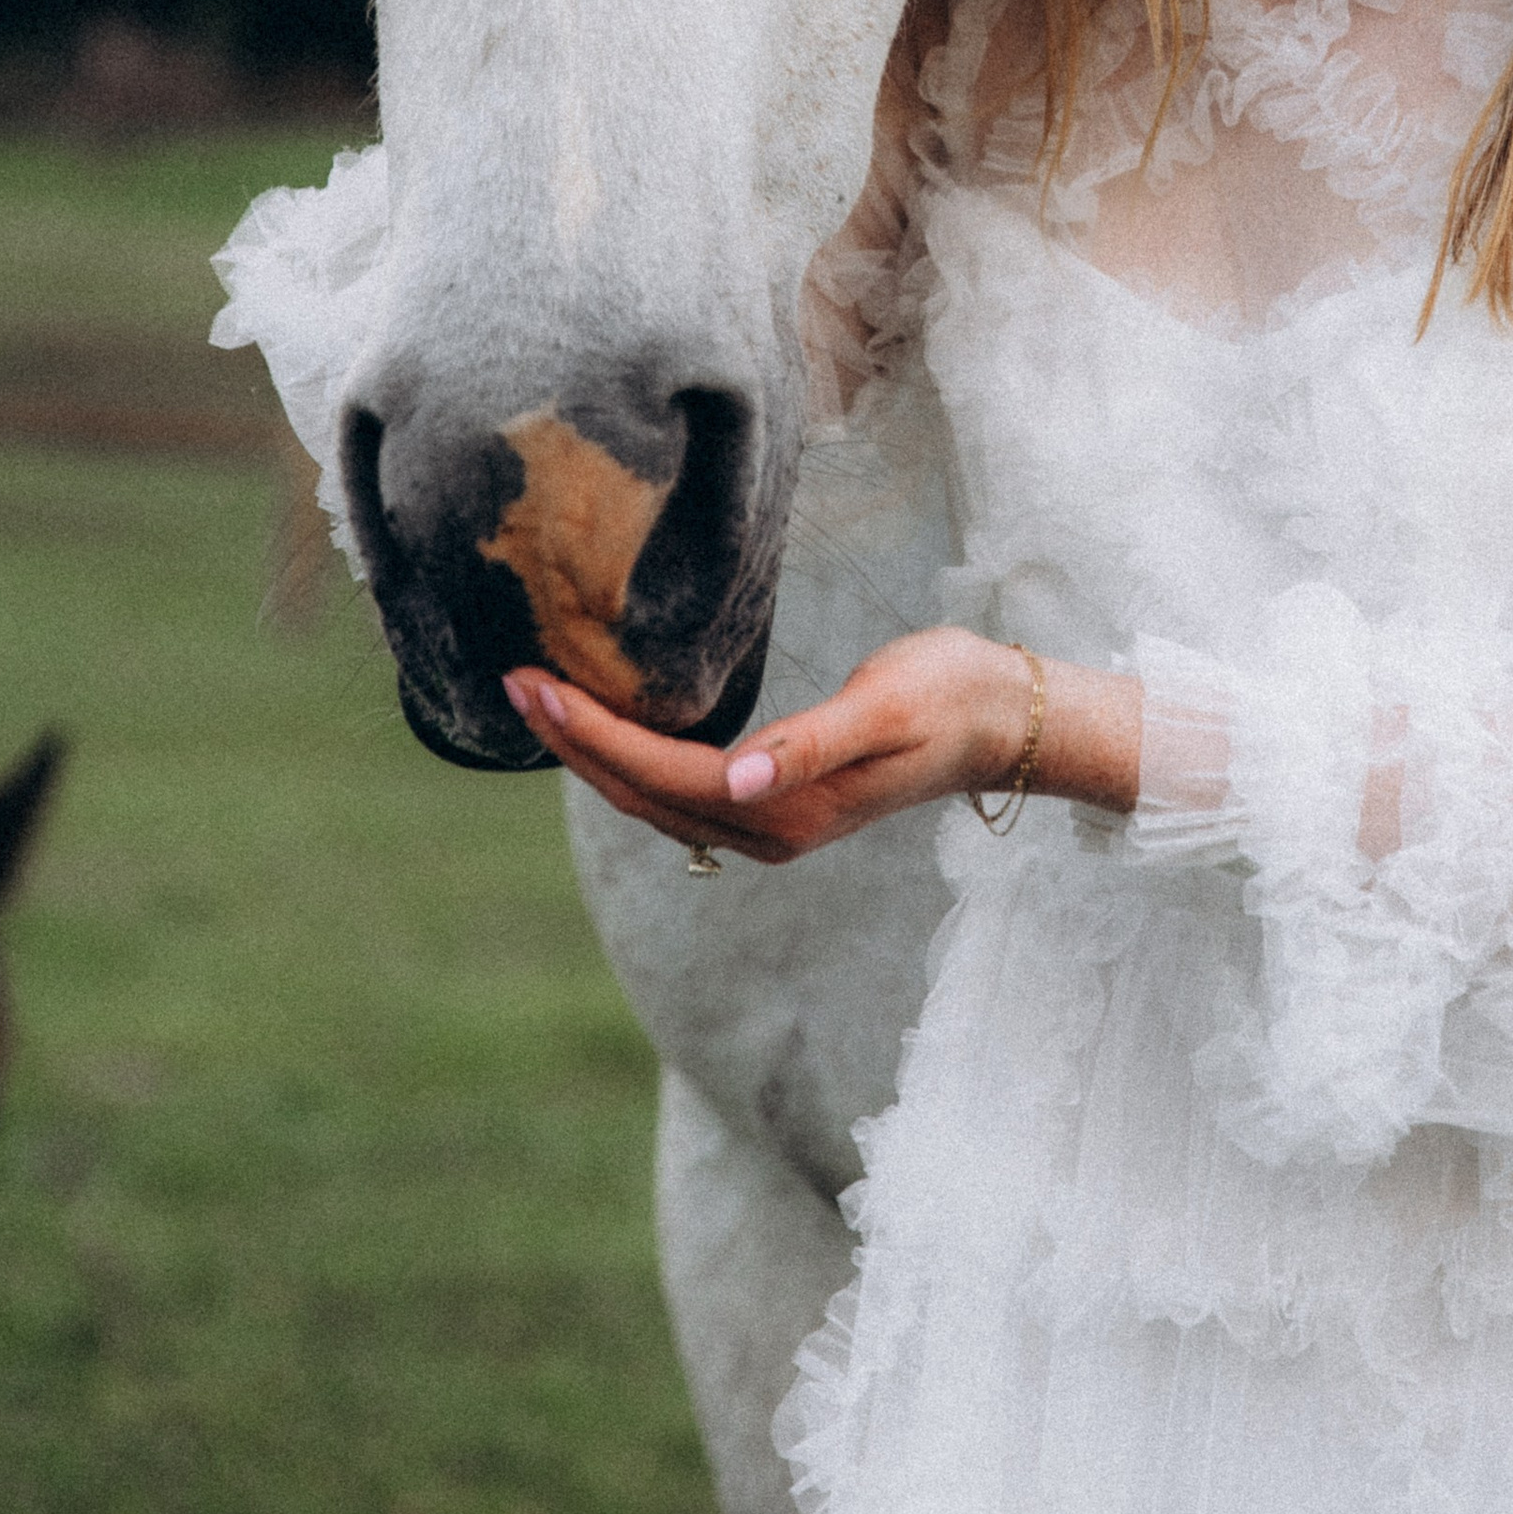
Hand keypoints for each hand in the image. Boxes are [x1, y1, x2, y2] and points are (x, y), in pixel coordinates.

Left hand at [506, 627, 1139, 861]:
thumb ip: (811, 745)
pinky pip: (680, 789)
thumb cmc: (949, 693)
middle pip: (644, 793)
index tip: (535, 687)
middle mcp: (768, 829)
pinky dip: (632, 759)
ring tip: (539, 702)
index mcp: (786, 809)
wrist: (1002, 717)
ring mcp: (771, 822)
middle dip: (573, 745)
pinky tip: (608, 728)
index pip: (664, 772)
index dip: (594, 735)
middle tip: (510, 684)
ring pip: (655, 797)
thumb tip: (742, 779)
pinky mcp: (778, 801)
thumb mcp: (884, 707)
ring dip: (594, 755)